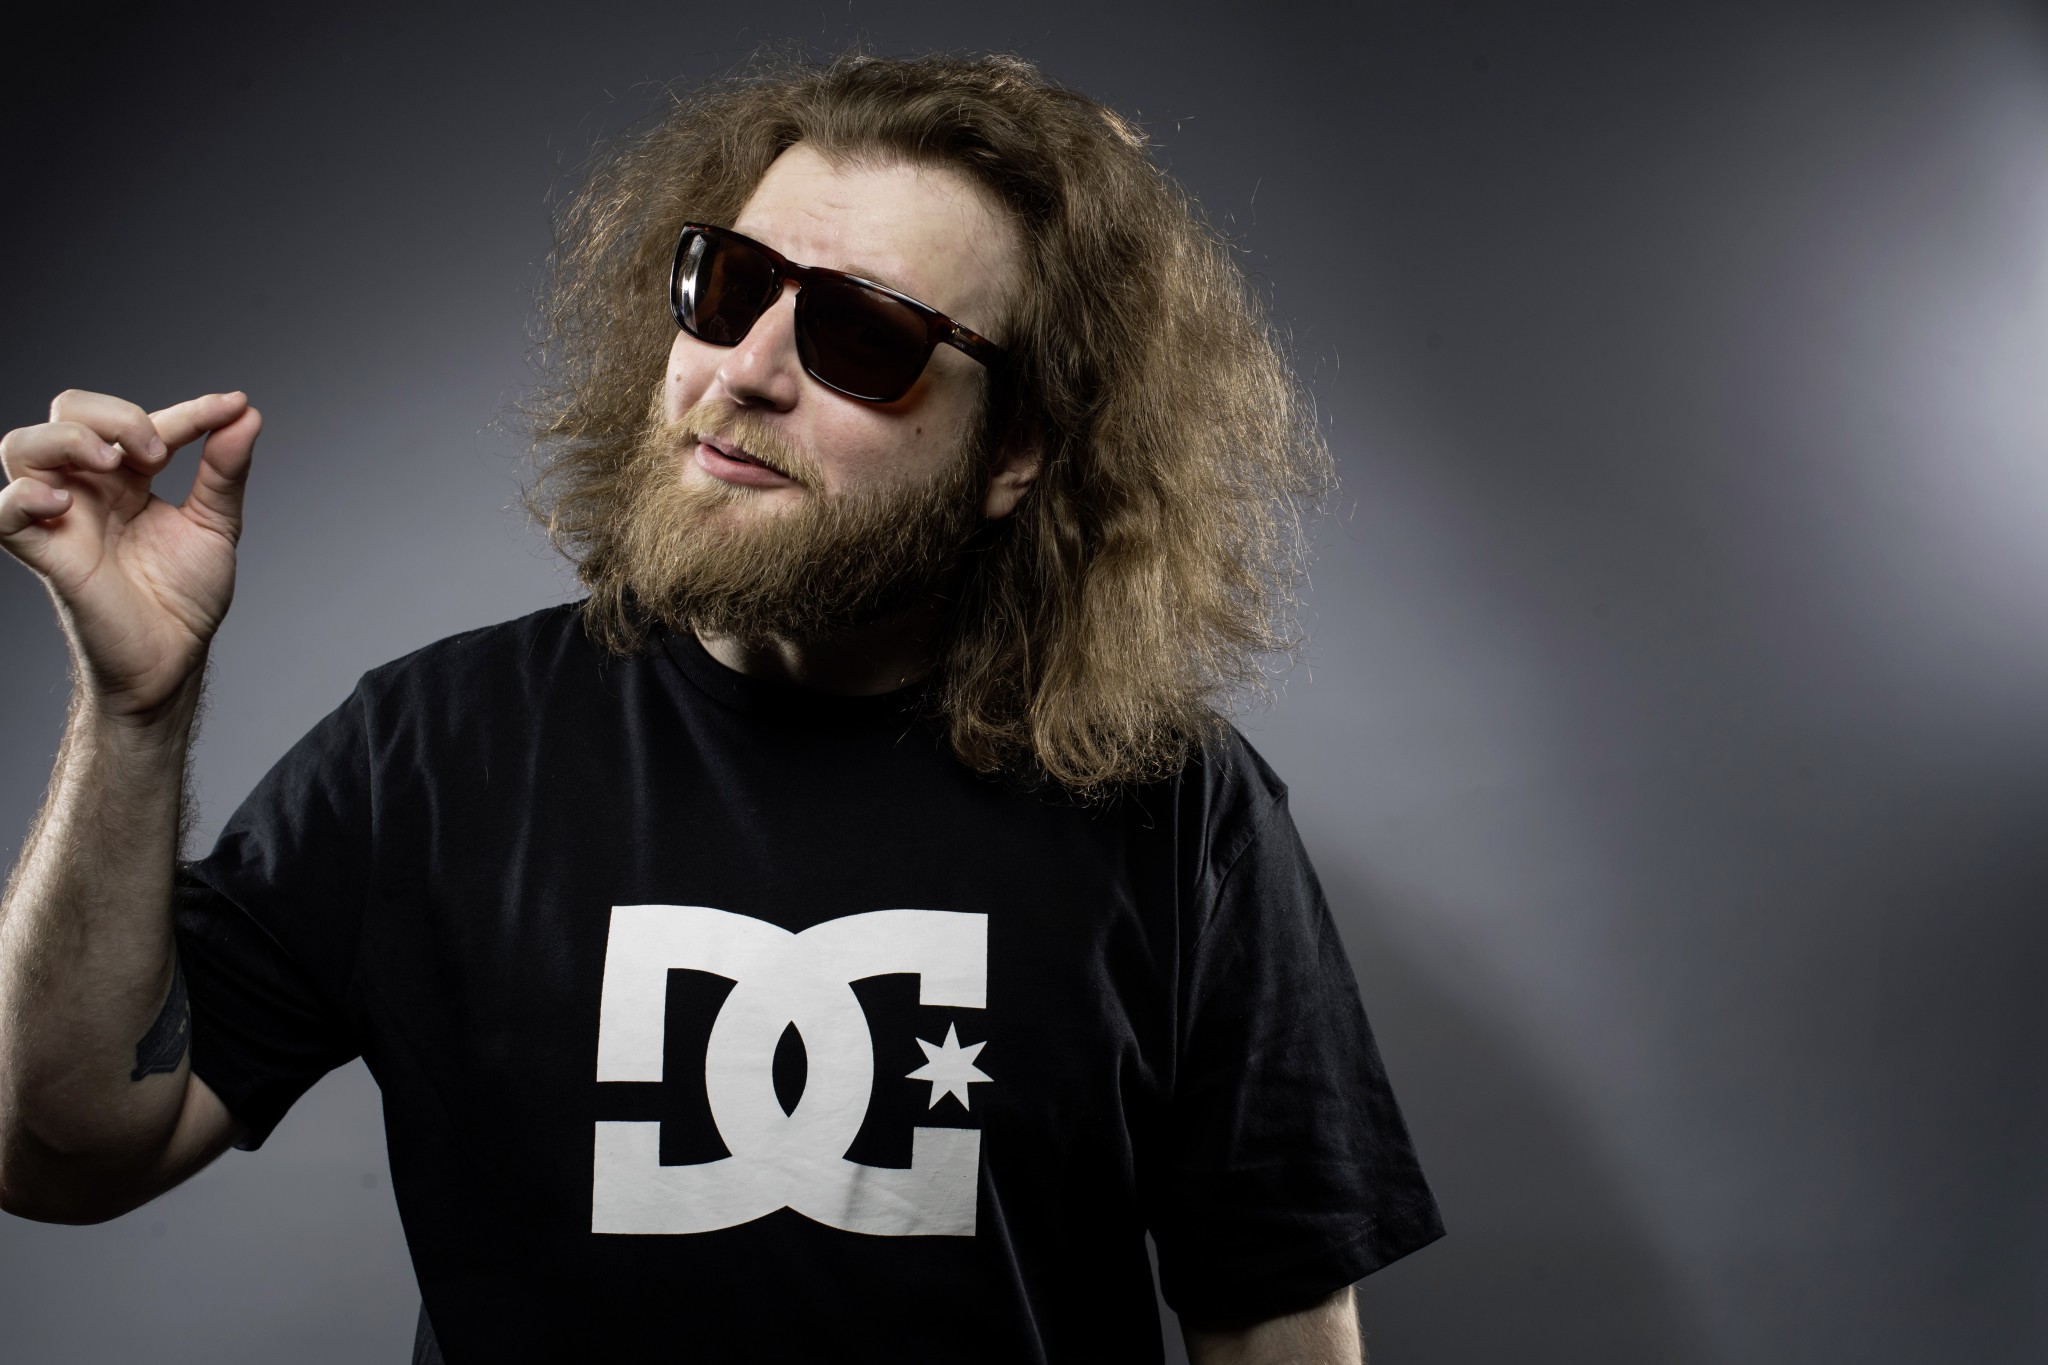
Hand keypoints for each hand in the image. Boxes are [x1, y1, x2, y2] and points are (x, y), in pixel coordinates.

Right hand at [0, 390, 259, 720]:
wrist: (173, 659)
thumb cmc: (183, 598)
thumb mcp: (215, 525)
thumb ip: (225, 470)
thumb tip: (246, 413)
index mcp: (128, 479)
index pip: (141, 422)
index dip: (189, 412)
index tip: (233, 407)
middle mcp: (89, 490)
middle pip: (68, 413)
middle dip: (115, 415)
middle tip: (158, 453)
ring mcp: (63, 518)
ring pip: (23, 448)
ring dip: (66, 438)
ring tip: (111, 460)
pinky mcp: (46, 553)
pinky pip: (2, 514)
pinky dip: (22, 497)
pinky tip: (62, 501)